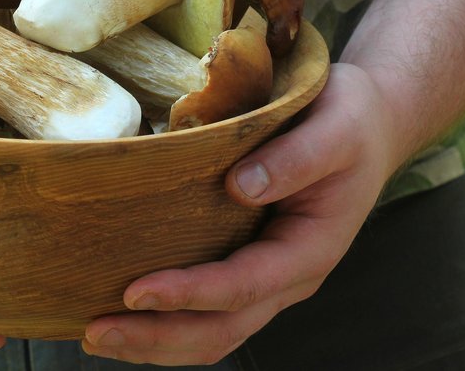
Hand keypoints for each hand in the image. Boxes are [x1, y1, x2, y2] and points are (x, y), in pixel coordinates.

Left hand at [83, 63, 400, 364]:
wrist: (368, 128)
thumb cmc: (350, 124)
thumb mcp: (335, 130)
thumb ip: (295, 159)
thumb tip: (240, 186)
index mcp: (310, 249)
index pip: (244, 286)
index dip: (190, 294)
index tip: (135, 291)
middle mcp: (287, 276)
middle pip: (222, 329)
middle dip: (158, 337)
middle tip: (97, 332)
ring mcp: (268, 277)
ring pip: (214, 332)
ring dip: (156, 341)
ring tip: (98, 336)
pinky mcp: (249, 265)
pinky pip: (210, 310)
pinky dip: (167, 320)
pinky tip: (128, 313)